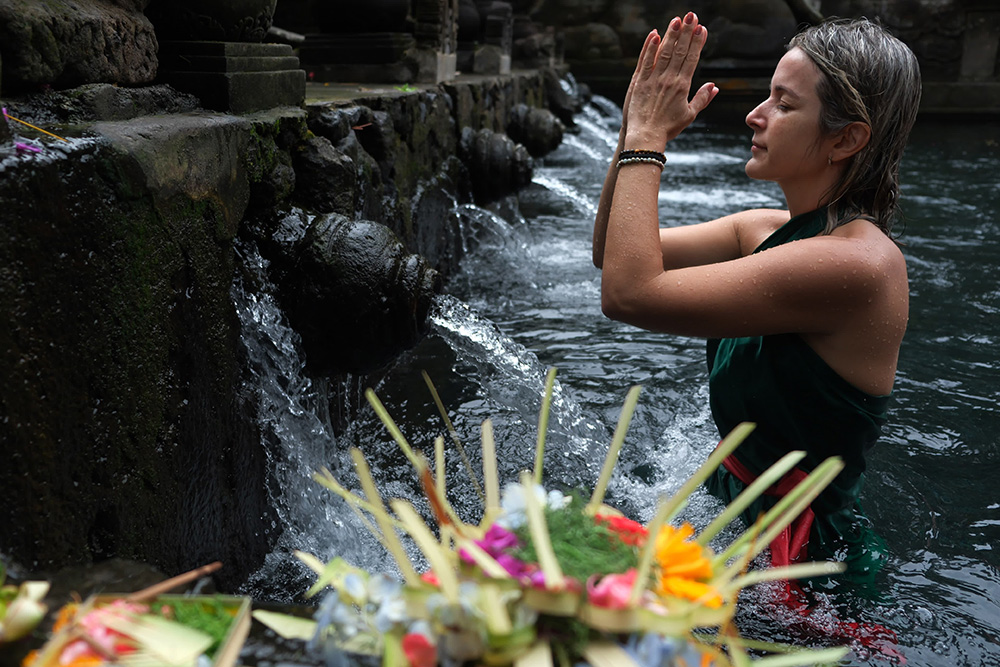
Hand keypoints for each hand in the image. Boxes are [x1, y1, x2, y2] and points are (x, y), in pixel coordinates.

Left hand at [624, 12, 717, 149]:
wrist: (645, 137)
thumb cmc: (668, 128)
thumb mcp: (689, 115)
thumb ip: (702, 99)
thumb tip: (714, 86)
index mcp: (682, 86)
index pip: (692, 59)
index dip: (697, 42)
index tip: (702, 28)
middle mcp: (668, 80)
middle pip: (679, 51)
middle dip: (686, 32)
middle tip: (692, 15)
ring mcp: (652, 79)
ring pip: (663, 52)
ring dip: (671, 34)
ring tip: (677, 20)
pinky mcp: (639, 82)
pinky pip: (645, 61)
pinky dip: (650, 47)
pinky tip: (655, 34)